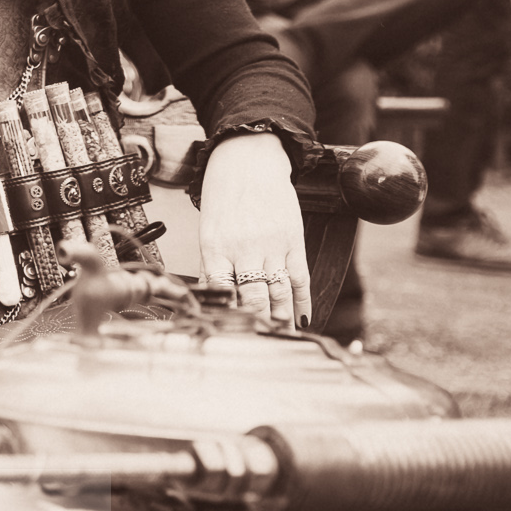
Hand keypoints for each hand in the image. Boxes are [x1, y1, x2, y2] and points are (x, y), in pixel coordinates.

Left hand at [198, 132, 308, 327]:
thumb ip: (212, 263)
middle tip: (259, 349)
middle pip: (252, 298)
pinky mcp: (292, 241)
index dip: (225, 317)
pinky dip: (302, 302)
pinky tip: (302, 319)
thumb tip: (213, 298)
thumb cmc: (223, 196)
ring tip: (281, 340)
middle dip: (256, 326)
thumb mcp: (208, 229)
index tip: (229, 338)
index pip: (219, 293)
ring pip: (277, 293)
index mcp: (214, 248)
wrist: (249, 161)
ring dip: (281, 320)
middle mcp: (242, 250)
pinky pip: (298, 279)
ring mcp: (270, 246)